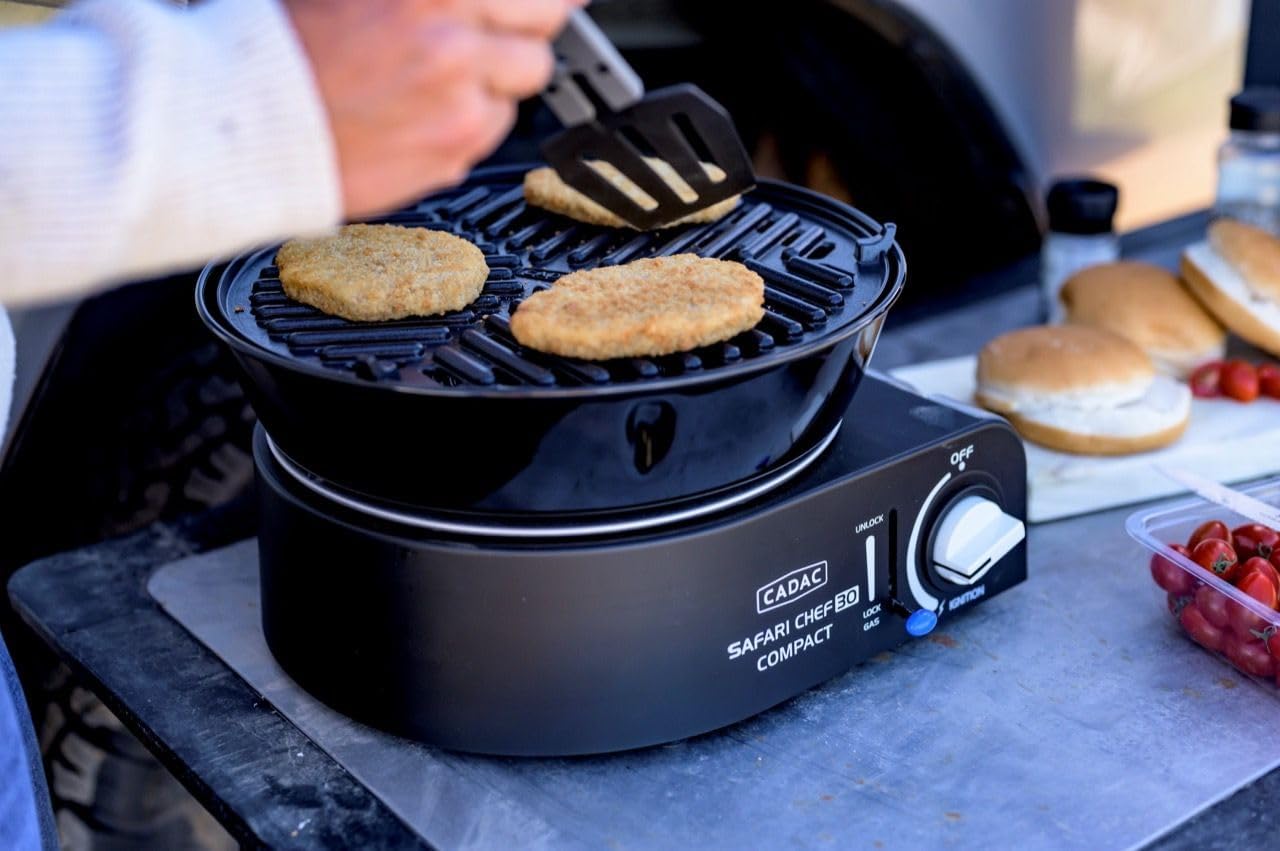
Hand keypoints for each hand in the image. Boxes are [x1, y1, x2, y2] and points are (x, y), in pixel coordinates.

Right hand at [285, 0, 582, 217]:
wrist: (236, 126)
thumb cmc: (278, 49)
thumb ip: (427, 1)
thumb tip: (467, 8)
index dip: (543, 1)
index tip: (548, 4)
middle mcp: (452, 40)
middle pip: (544, 28)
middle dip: (525, 28)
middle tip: (494, 33)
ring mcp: (458, 102)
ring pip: (524, 84)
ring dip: (498, 76)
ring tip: (440, 77)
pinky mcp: (453, 154)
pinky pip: (493, 129)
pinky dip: (472, 120)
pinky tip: (422, 113)